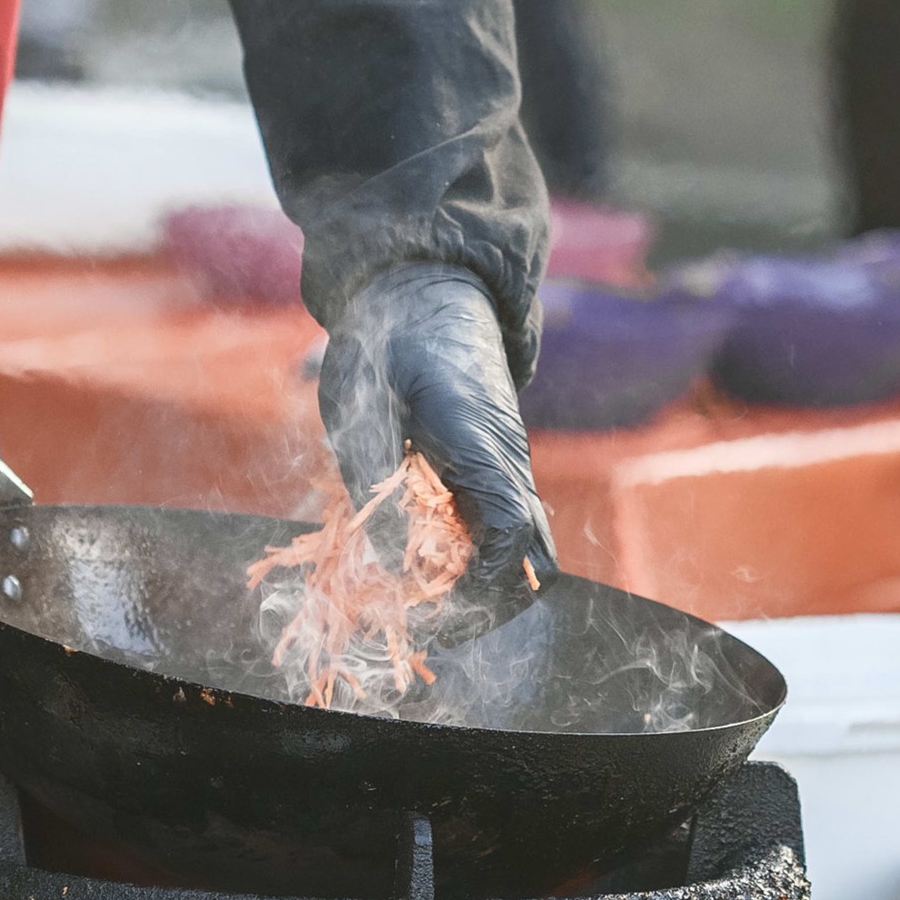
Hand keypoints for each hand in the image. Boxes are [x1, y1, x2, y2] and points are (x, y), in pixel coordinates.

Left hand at [318, 263, 556, 612]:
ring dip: (481, 581)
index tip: (428, 601)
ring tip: (418, 589)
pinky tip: (421, 553)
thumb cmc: (388, 340)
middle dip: (489, 601)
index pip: (513, 535)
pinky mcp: (494, 468)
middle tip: (423, 611)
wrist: (425, 289)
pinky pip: (501, 527)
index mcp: (482, 443)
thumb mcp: (362, 403)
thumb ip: (372, 479)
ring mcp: (507, 466)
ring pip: (524, 550)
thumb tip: (386, 560)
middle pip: (536, 561)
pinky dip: (472, 555)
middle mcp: (508, 462)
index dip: (480, 584)